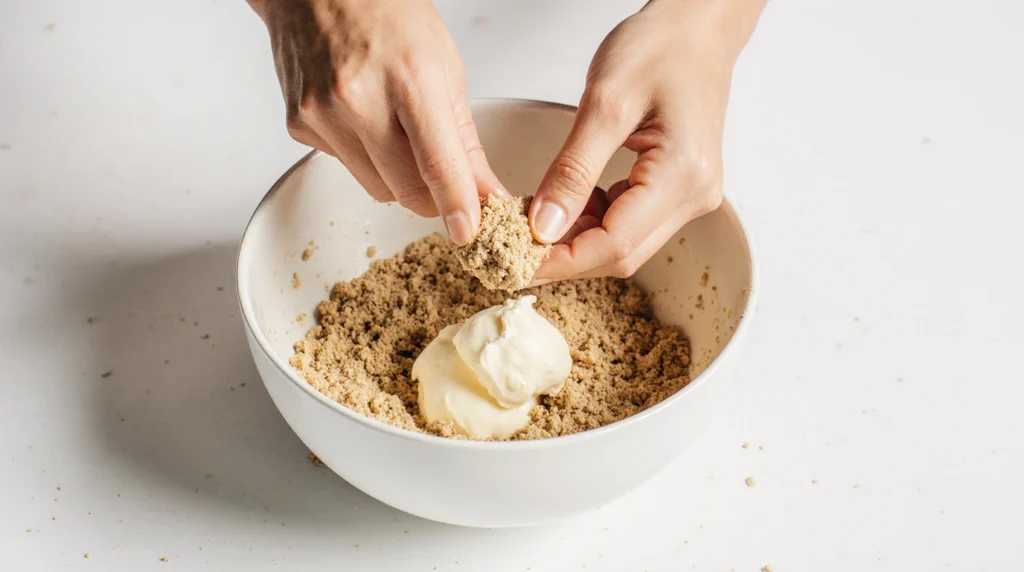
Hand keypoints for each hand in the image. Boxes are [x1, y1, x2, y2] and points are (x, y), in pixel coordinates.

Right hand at [248, 0, 504, 244]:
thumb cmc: (387, 13)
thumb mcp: (445, 67)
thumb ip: (464, 140)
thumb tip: (484, 194)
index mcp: (409, 79)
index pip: (438, 165)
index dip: (457, 206)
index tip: (468, 233)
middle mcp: (359, 99)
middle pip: (407, 191)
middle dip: (433, 197)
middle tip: (446, 183)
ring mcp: (323, 114)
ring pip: (376, 188)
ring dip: (398, 177)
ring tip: (397, 128)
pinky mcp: (299, 125)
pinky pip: (346, 167)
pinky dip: (363, 156)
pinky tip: (362, 115)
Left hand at [530, 0, 763, 279]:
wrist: (698, 25)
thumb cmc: (660, 47)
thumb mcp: (605, 103)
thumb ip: (573, 170)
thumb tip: (543, 228)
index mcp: (683, 175)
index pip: (614, 245)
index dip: (561, 261)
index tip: (515, 262)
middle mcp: (696, 195)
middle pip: (621, 254)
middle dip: (566, 257)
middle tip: (514, 248)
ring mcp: (691, 195)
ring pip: (625, 244)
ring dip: (578, 240)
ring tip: (535, 221)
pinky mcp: (680, 189)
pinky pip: (632, 223)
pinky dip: (594, 222)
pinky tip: (569, 202)